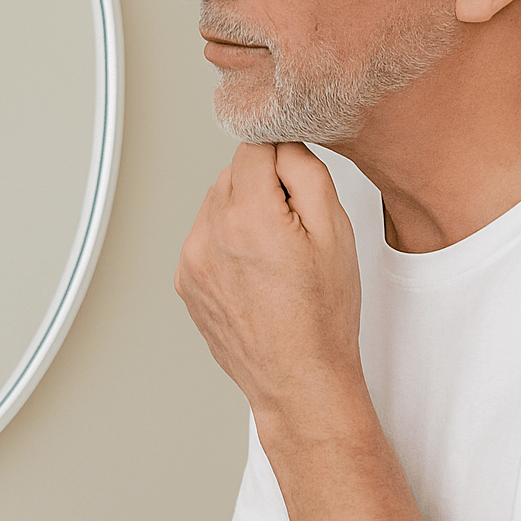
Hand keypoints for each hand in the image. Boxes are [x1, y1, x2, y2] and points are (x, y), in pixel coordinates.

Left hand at [174, 142, 361, 416]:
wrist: (299, 380)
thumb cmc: (323, 315)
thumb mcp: (335, 231)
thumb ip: (305, 169)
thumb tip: (281, 140)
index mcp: (247, 216)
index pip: (252, 146)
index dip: (280, 155)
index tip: (295, 177)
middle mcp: (208, 234)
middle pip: (232, 175)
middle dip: (262, 188)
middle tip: (294, 229)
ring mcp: (191, 260)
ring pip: (216, 205)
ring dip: (242, 214)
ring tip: (274, 257)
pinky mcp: (185, 281)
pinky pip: (204, 238)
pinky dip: (226, 243)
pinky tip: (255, 274)